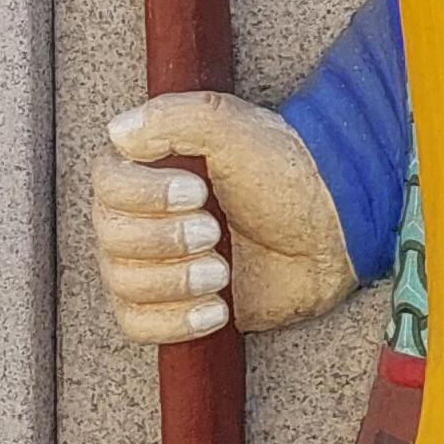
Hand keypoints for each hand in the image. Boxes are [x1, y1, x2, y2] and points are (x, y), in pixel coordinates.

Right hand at [91, 92, 355, 344]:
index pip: (109, 187)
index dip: (145, 196)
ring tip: (223, 269)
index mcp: (151, 169)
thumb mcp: (235, 127)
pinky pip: (141, 325)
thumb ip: (175, 118)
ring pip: (124, 285)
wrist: (334, 229)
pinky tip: (218, 307)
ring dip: (175, 281)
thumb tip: (120, 132)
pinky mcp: (177, 305)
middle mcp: (145, 217)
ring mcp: (159, 264)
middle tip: (214, 231)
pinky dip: (174, 321)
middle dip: (164, 240)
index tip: (196, 193)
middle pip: (113, 239)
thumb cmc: (288, 172)